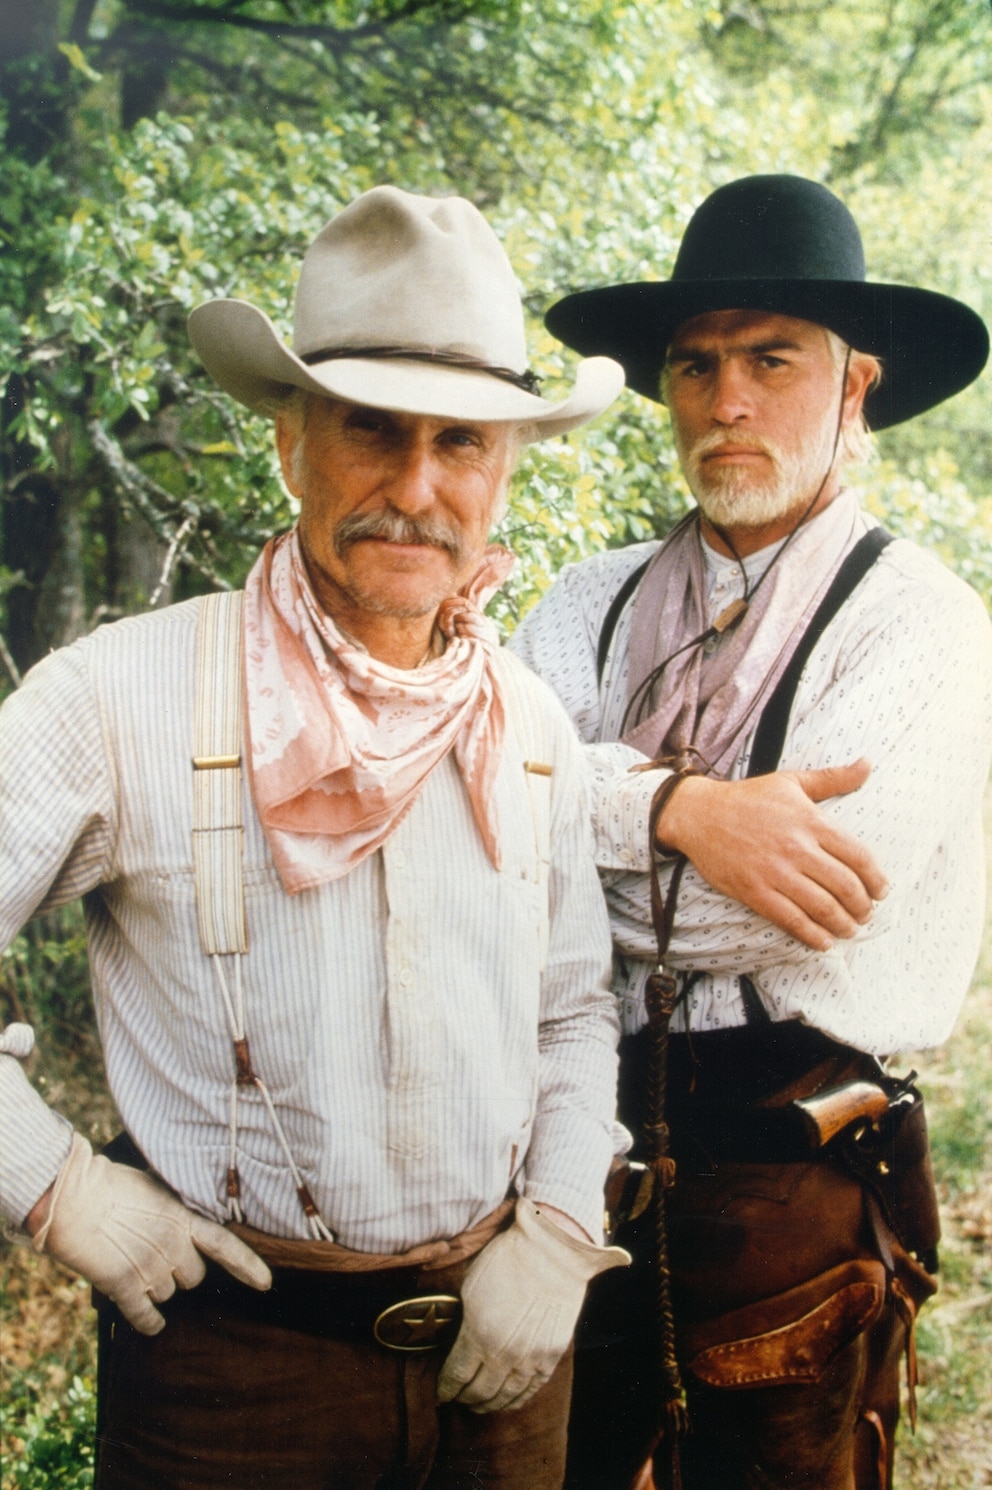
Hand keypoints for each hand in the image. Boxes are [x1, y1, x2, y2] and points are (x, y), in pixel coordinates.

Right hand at [33, 1134, 270, 1334]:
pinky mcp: (124, 1286)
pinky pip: (144, 1316)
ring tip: (132, 1263)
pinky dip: (148, 1322)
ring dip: (155, 1287)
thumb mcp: (152, 1187)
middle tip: (157, 1256)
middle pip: (193, 1277)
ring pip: (166, 1294)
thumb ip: (171, 1210)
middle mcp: (173, 1245)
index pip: (224, 1244)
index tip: (266, 1283)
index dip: (248, 1265)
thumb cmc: (109, 1185)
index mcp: (182, 1218)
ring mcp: (150, 1268)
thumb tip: (178, 1220)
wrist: (74, 1197)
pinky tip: (150, 1323)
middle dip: (180, 1271)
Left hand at [436, 1198, 628, 1413]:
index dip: (445, 1389)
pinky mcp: (551, 1356)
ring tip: (479, 1403)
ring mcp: (530, 1359)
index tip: (440, 1392)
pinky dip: (516, 1400)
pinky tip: (507, 1400)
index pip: (455, 1377)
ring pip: (505, 1397)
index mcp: (478, 1335)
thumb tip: (454, 1339)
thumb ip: (462, 1319)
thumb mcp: (471, 1285)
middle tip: (457, 1398)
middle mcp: (503, 1355)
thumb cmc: (507, 1259)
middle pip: (479, 1392)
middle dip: (464, 1398)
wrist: (552, 1251)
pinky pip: (531, 1390)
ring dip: (489, 1404)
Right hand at [657, 759, 888, 950]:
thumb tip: (868, 765)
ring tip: (850, 928)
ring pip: (822, 907)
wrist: (699, 814)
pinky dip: (813, 935)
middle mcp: (797, 848)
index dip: (876, 879)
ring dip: (843, 924)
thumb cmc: (747, 797)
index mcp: (811, 821)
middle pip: (845, 886)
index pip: (858, 856)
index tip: (881, 890)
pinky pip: (792, 920)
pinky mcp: (755, 891)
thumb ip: (833, 778)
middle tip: (866, 913)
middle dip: (863, 906)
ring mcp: (775, 872)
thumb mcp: (792, 781)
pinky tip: (823, 941)